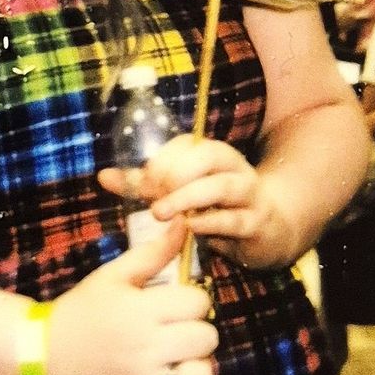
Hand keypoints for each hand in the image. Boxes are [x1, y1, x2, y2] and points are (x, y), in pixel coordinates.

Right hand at [48, 218, 218, 374]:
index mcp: (142, 310)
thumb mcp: (113, 276)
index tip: (175, 304)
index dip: (192, 300)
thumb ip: (152, 253)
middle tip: (176, 333)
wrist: (40, 355)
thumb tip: (183, 224)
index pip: (199, 301)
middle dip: (197, 332)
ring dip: (196, 370)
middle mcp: (145, 348)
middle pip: (206, 338)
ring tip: (179, 363)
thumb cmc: (80, 311)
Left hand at [98, 134, 289, 271]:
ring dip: (189, 197)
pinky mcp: (258, 223)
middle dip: (177, 172)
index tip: (142, 179)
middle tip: (153, 194)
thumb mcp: (182, 193)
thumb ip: (145, 186)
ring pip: (223, 186)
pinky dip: (211, 224)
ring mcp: (249, 194)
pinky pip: (235, 219)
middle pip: (208, 155)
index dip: (162, 158)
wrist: (270, 230)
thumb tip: (103, 176)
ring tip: (161, 213)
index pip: (187, 144)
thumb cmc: (218, 208)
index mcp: (213, 155)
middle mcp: (233, 168)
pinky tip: (191, 230)